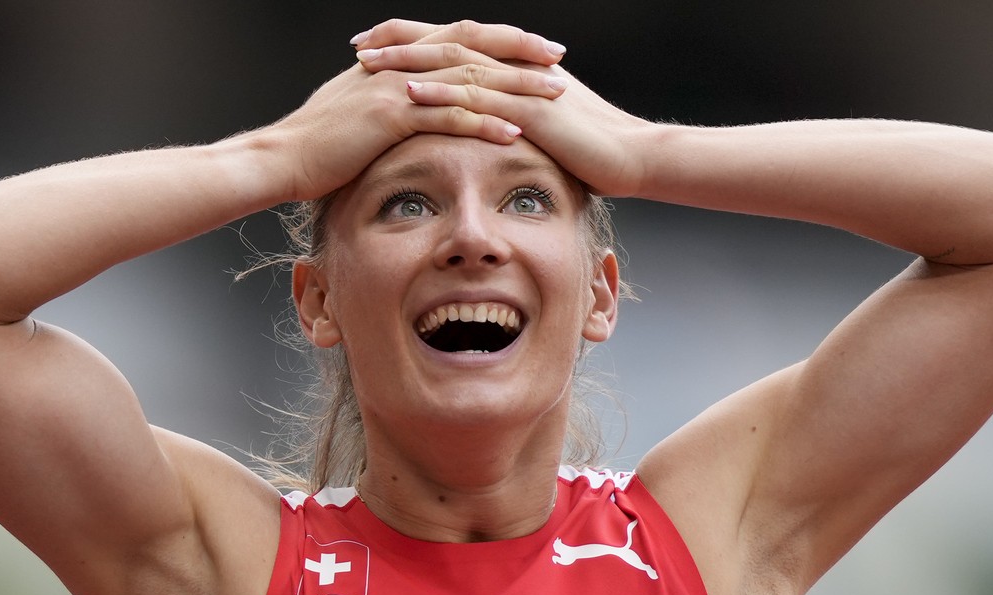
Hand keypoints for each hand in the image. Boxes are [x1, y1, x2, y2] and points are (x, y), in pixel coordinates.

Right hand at [264, 22, 567, 201]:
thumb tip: (406, 104)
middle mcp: (401, 65)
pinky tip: (515, 133)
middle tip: (557, 58)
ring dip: (515, 87)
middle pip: (472, 48)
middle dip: (518, 52)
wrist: (280, 158)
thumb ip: (385, 99)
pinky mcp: (391, 117)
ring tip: (553, 96)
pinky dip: (485, 123)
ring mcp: (397, 87)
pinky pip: (448, 117)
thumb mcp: (353, 111)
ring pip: (469, 79)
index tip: (533, 49)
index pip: (457, 39)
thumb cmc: (315, 145)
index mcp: (396, 60)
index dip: (497, 41)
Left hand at [353, 20, 654, 197]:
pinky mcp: (530, 110)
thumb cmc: (594, 148)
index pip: (456, 45)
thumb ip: (515, 117)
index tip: (374, 46)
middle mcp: (514, 68)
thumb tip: (489, 125)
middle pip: (447, 44)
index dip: (413, 41)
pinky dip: (441, 92)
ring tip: (368, 63)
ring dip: (409, 61)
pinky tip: (410, 93)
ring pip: (456, 64)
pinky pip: (478, 97)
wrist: (635, 155)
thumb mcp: (547, 126)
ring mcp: (522, 86)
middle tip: (358, 46)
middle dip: (399, 43)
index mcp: (514, 68)